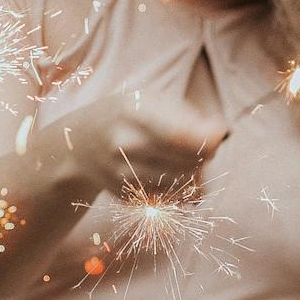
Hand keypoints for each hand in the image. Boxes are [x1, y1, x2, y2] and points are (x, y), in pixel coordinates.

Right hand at [62, 65, 227, 194]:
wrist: (79, 144)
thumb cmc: (125, 115)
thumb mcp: (149, 100)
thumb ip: (186, 115)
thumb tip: (220, 133)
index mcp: (132, 113)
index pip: (178, 135)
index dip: (207, 139)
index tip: (219, 134)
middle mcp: (124, 145)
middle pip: (187, 161)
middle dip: (206, 154)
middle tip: (206, 145)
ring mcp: (123, 175)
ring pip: (183, 184)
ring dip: (198, 174)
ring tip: (192, 159)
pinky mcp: (127, 196)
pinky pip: (171, 198)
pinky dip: (183, 189)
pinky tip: (178, 174)